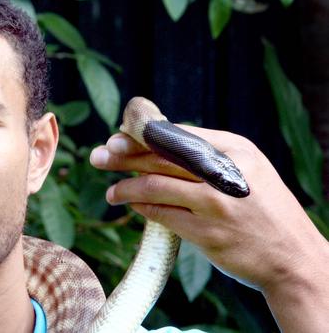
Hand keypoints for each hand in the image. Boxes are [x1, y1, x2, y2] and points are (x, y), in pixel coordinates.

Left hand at [89, 126, 328, 331]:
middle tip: (98, 156)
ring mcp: (215, 203)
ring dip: (126, 186)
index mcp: (234, 149)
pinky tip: (132, 207)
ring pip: (155, 185)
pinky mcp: (207, 233)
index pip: (176, 133)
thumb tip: (157, 142)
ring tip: (112, 192)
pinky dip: (142, 208)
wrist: (293, 258)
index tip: (117, 138)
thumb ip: (207, 155)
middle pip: (160, 155)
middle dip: (123, 155)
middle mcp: (224, 171)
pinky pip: (162, 215)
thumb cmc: (263, 209)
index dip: (140, 135)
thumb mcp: (247, 170)